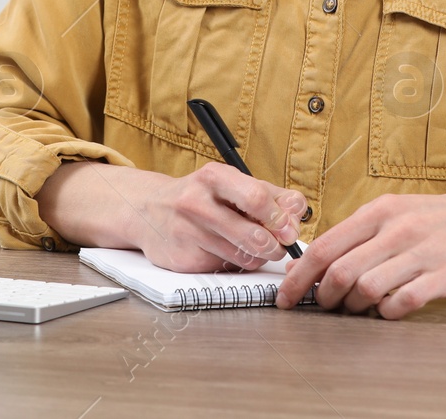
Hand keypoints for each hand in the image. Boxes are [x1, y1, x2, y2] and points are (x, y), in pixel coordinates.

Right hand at [130, 163, 306, 273]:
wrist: (147, 210)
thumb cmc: (199, 196)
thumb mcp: (230, 184)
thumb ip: (269, 195)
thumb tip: (298, 211)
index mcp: (213, 177)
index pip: (258, 198)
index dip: (281, 218)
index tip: (289, 227)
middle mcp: (196, 203)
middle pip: (253, 234)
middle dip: (276, 245)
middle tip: (280, 245)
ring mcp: (188, 233)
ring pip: (243, 257)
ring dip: (258, 256)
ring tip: (256, 247)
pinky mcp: (183, 259)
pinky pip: (225, 269)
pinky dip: (235, 264)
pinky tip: (228, 252)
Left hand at [275, 192, 445, 319]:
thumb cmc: (438, 219)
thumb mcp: (394, 212)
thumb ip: (356, 235)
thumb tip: (310, 263)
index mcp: (379, 211)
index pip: (325, 246)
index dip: (299, 276)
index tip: (286, 296)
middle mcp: (397, 230)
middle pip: (341, 271)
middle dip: (324, 297)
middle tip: (324, 306)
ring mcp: (420, 253)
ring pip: (366, 289)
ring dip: (354, 308)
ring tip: (358, 308)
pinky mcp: (442, 277)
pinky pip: (400, 303)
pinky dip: (386, 312)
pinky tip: (388, 308)